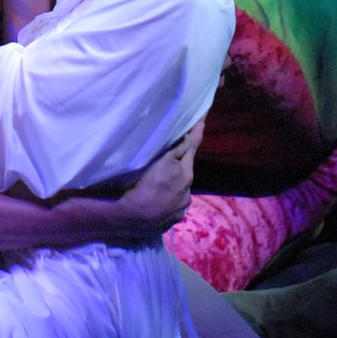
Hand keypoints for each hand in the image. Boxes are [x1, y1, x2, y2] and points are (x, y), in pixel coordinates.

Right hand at [115, 119, 204, 235]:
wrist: (133, 218)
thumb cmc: (141, 186)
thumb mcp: (157, 162)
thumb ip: (173, 151)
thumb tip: (185, 139)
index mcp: (183, 171)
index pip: (191, 145)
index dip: (197, 131)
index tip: (203, 119)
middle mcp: (188, 187)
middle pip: (186, 168)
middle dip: (182, 160)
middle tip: (174, 153)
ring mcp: (183, 204)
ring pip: (181, 187)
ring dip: (175, 181)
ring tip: (159, 183)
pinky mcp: (176, 217)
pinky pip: (175, 203)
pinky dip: (171, 198)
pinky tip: (160, 199)